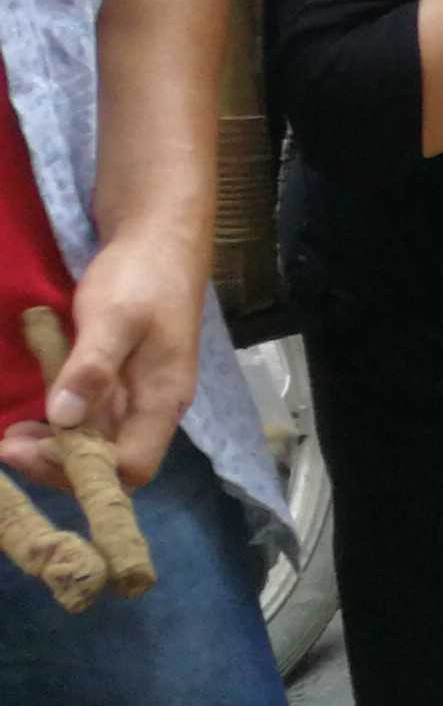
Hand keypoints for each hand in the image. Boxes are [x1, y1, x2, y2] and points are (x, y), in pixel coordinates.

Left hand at [5, 232, 200, 488]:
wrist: (161, 235)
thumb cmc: (143, 276)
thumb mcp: (114, 318)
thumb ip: (91, 369)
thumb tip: (64, 420)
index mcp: (164, 399)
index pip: (132, 466)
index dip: (81, 470)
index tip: (29, 449)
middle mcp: (155, 407)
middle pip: (115, 463)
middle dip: (60, 464)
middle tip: (8, 444)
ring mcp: (140, 394)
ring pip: (102, 443)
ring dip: (57, 448)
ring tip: (12, 435)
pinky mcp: (124, 379)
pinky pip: (95, 420)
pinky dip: (62, 426)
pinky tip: (35, 415)